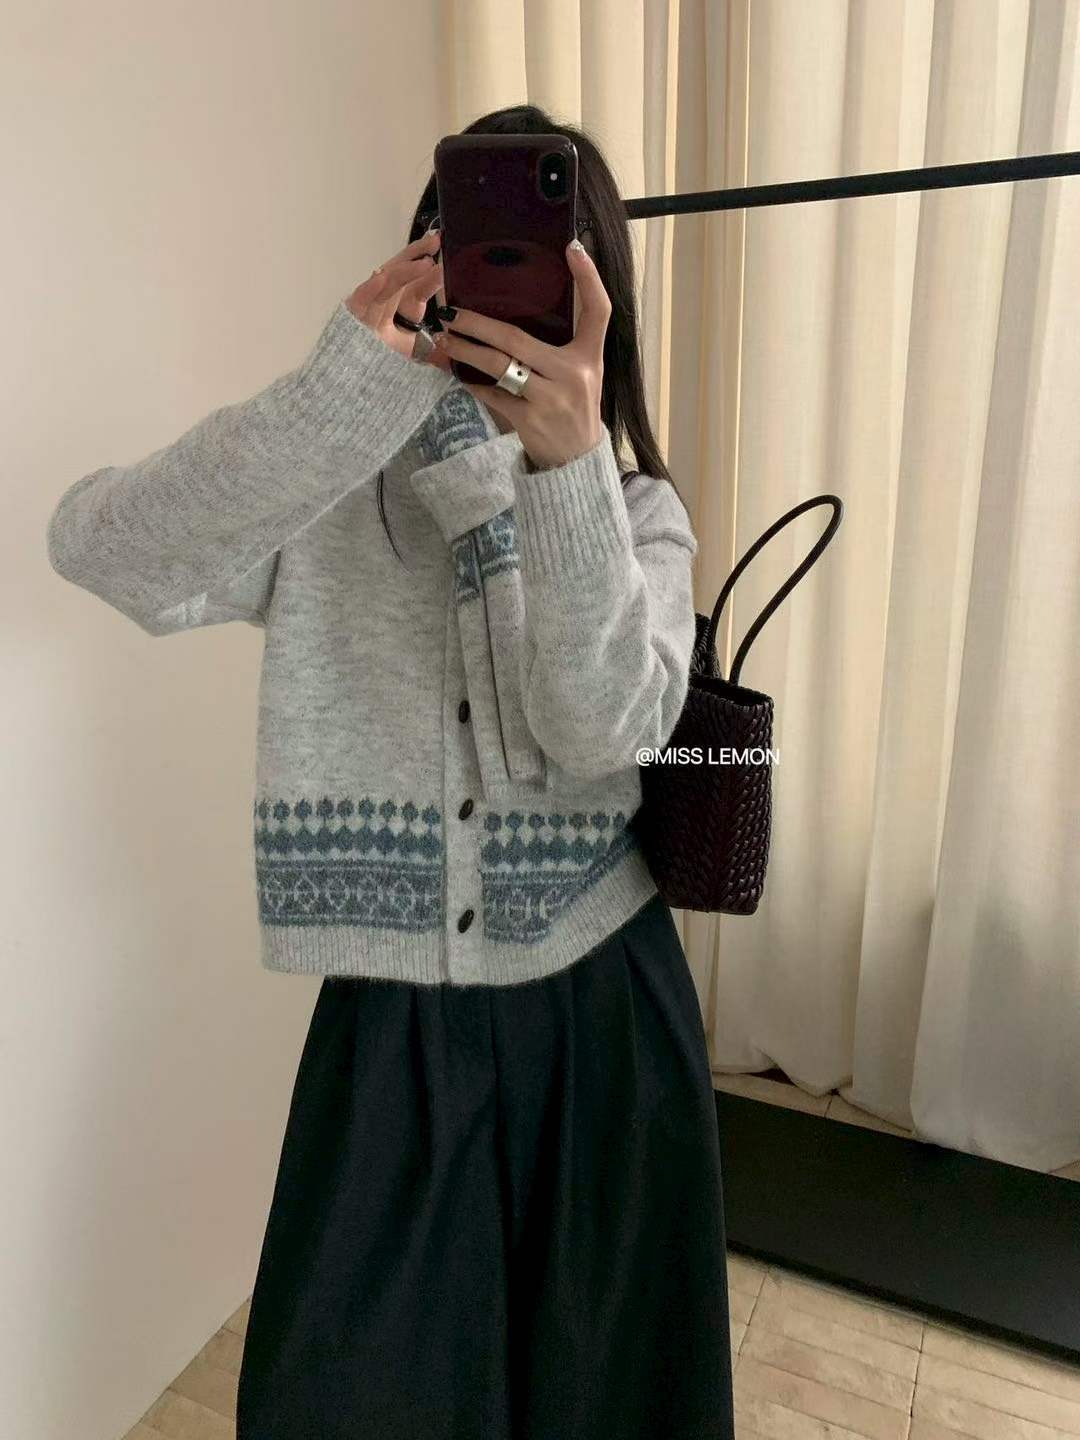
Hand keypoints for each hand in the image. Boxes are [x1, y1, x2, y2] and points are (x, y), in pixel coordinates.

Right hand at [345, 228, 451, 368]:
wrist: (356, 377)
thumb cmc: (384, 362)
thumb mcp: (415, 353)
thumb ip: (435, 351)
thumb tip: (457, 356)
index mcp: (403, 306)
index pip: (419, 286)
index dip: (433, 273)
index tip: (448, 257)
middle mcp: (386, 301)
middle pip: (402, 273)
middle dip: (418, 255)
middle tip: (437, 240)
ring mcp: (368, 305)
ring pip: (386, 284)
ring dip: (403, 271)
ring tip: (424, 262)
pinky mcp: (352, 314)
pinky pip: (361, 299)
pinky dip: (370, 289)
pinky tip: (381, 277)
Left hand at [431, 239, 608, 469]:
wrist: (576, 461)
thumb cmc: (574, 408)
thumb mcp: (583, 372)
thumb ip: (566, 342)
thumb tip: (533, 303)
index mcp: (590, 356)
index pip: (597, 310)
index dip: (589, 277)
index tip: (572, 247)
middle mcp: (573, 374)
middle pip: (518, 338)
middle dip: (479, 322)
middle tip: (452, 310)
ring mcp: (550, 398)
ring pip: (499, 366)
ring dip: (466, 350)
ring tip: (445, 338)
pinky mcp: (529, 420)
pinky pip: (492, 395)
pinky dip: (472, 383)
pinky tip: (455, 371)